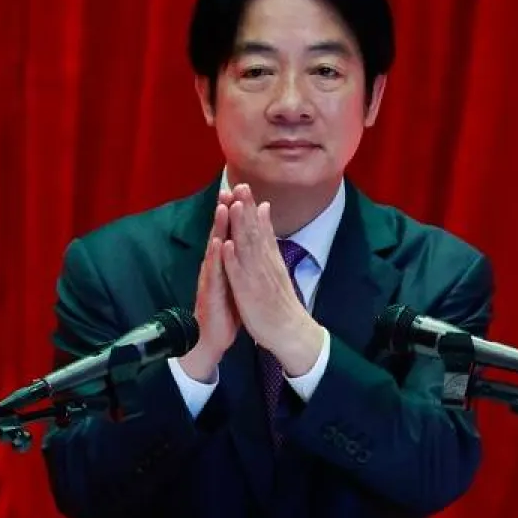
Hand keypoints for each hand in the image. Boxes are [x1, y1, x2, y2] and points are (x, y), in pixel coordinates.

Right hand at [177, 189, 238, 381]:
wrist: (209, 340)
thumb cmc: (222, 310)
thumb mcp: (232, 281)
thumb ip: (236, 261)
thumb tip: (241, 243)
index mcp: (222, 264)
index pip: (228, 233)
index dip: (233, 212)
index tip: (240, 190)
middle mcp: (214, 268)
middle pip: (219, 234)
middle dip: (224, 211)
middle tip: (228, 188)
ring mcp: (210, 279)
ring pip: (214, 249)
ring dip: (218, 228)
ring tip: (222, 207)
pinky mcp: (209, 293)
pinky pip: (213, 273)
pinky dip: (216, 258)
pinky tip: (217, 244)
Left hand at [221, 184, 326, 375]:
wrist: (290, 331)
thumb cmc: (279, 302)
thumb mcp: (277, 267)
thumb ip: (270, 241)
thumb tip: (266, 213)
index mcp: (270, 259)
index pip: (260, 228)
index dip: (251, 207)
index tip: (243, 185)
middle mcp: (265, 265)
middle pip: (254, 232)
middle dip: (245, 209)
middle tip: (239, 185)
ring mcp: (257, 278)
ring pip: (247, 249)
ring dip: (240, 227)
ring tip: (234, 206)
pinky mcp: (249, 294)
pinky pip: (239, 275)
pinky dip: (233, 259)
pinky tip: (227, 244)